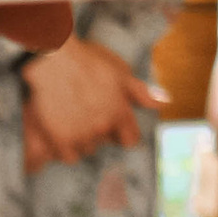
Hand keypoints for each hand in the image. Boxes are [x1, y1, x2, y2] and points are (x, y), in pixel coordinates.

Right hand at [19, 36, 166, 171]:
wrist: (53, 60)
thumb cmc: (88, 62)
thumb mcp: (120, 72)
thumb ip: (141, 92)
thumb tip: (165, 103)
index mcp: (120, 112)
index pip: (130, 140)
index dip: (123, 132)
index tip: (114, 124)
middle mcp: (102, 127)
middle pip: (105, 143)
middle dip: (100, 131)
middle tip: (87, 111)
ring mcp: (81, 135)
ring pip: (86, 149)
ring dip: (82, 139)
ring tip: (72, 118)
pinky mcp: (60, 140)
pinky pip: (68, 156)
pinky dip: (66, 148)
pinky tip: (63, 131)